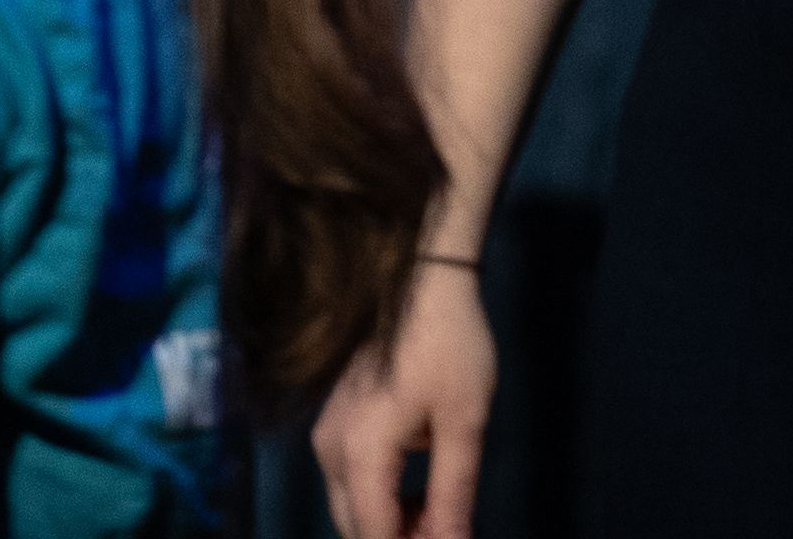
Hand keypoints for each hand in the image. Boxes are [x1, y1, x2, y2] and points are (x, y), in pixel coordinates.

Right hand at [316, 259, 497, 538]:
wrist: (423, 280)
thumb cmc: (450, 345)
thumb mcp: (465, 422)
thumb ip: (454, 492)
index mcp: (359, 454)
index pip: (374, 533)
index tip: (451, 538)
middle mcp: (330, 451)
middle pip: (356, 526)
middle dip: (400, 537)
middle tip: (451, 528)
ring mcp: (327, 435)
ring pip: (351, 506)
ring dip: (391, 521)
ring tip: (444, 512)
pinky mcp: (335, 423)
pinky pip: (351, 480)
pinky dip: (381, 496)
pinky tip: (422, 489)